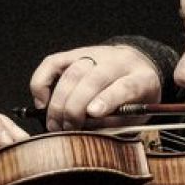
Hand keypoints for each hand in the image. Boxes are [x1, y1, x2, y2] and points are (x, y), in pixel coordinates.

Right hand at [28, 44, 163, 131]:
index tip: (93, 114)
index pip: (126, 86)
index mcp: (142, 78)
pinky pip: (51, 63)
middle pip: (93, 78)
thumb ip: (116, 124)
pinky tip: (42, 102)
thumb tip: (87, 131)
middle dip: (75, 106)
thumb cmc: (136, 99)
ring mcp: (96, 54)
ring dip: (59, 101)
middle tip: (68, 129)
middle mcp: (119, 62)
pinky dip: (41, 82)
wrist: (136, 66)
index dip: (108, 99)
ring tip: (55, 124)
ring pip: (72, 71)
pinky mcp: (75, 53)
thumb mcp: (137, 117)